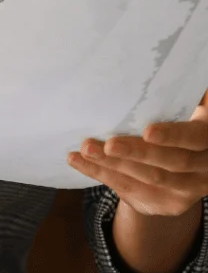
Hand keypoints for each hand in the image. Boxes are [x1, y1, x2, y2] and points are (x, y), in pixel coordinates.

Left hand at [68, 90, 207, 216]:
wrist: (178, 166)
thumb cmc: (173, 121)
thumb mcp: (181, 109)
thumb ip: (172, 98)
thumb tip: (147, 69)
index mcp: (207, 140)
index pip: (196, 138)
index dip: (173, 135)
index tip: (147, 131)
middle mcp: (203, 170)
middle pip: (171, 163)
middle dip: (136, 153)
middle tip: (108, 144)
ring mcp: (185, 191)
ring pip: (148, 179)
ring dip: (112, 164)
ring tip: (85, 148)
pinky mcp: (164, 203)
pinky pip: (130, 189)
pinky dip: (100, 173)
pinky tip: (77, 160)